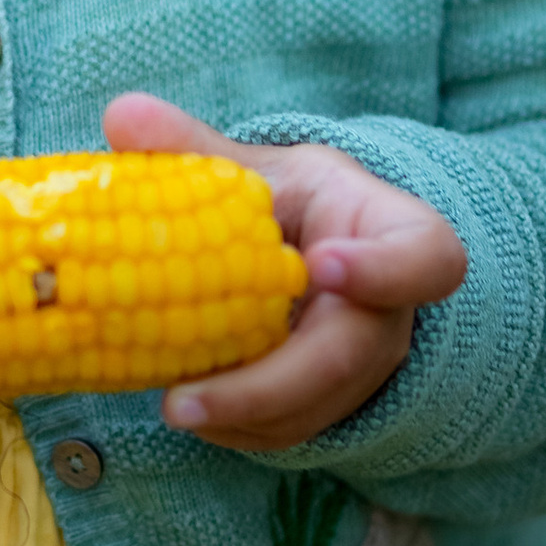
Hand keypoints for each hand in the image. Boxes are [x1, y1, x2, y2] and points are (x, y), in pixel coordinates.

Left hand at [102, 93, 466, 456]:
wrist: (303, 250)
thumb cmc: (285, 203)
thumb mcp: (253, 169)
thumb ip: (193, 149)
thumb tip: (120, 115)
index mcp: (387, 231)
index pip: (424, 257)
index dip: (384, 269)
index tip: (320, 266)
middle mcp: (391, 308)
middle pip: (352, 356)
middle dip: (269, 386)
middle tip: (184, 399)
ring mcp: (366, 363)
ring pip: (321, 406)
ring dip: (245, 417)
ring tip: (173, 406)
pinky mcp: (332, 402)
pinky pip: (296, 430)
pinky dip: (242, 429)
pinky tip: (194, 413)